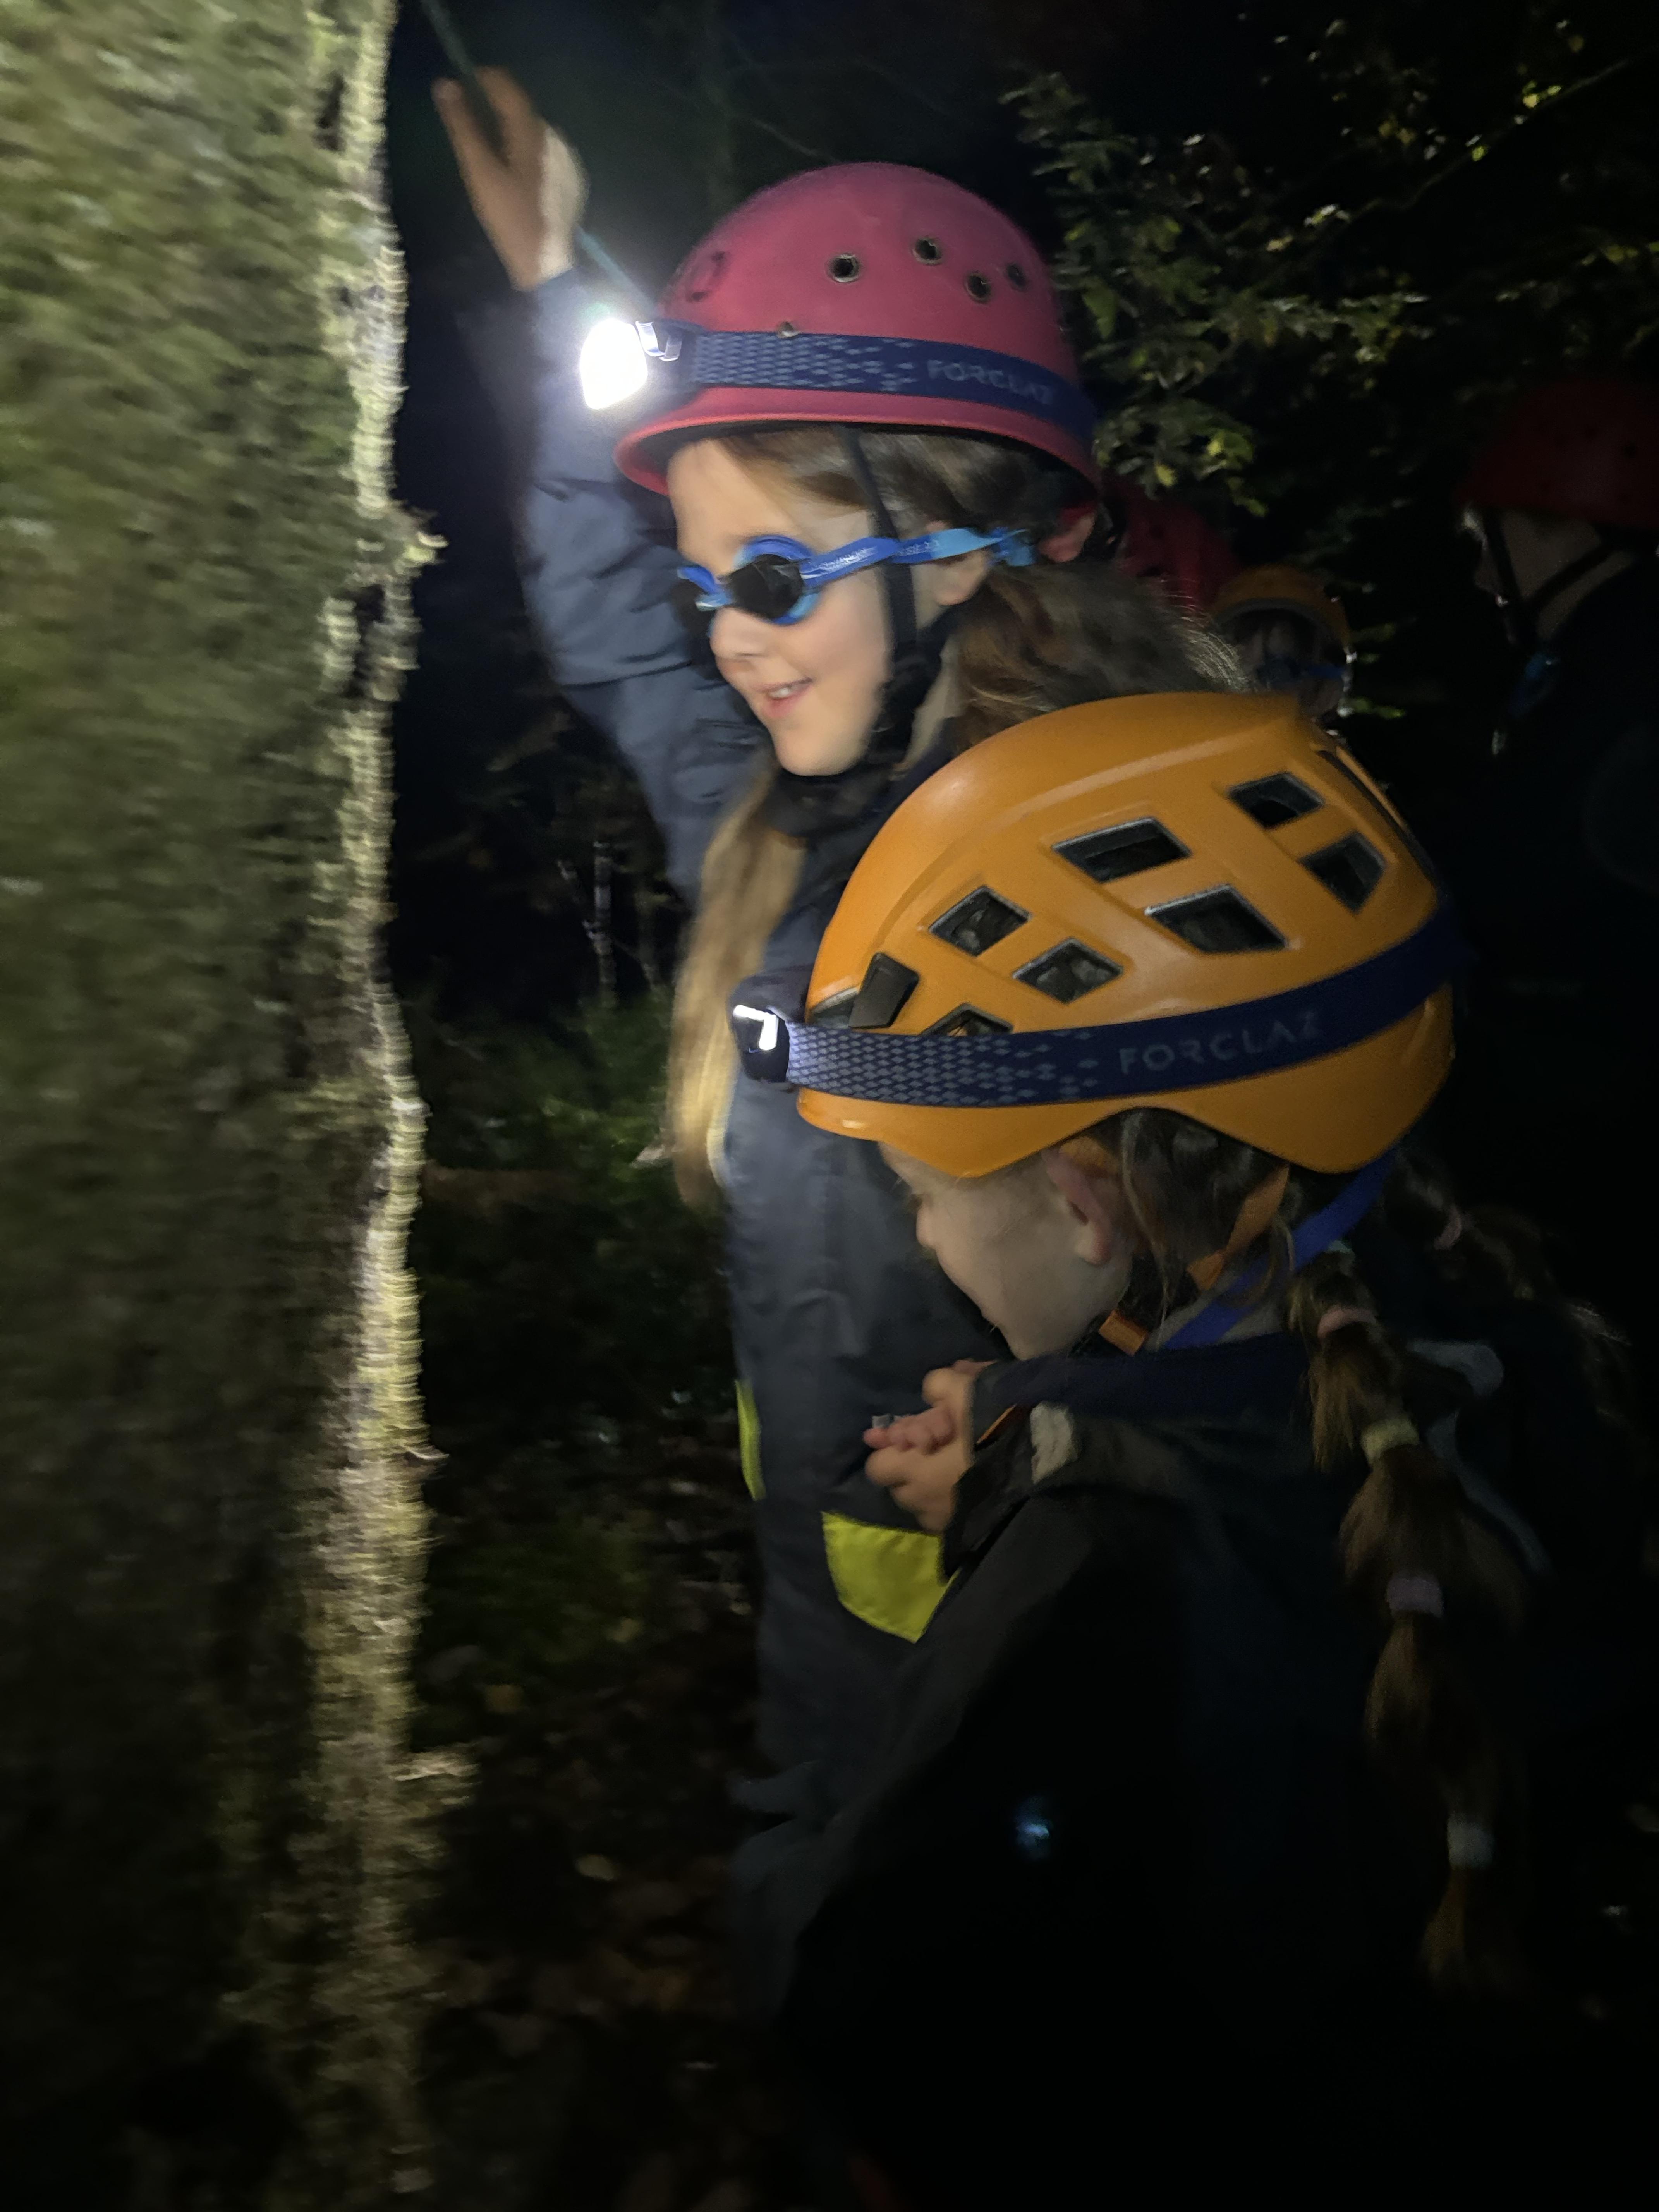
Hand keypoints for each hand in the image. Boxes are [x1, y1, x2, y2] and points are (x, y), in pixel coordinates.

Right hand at [433, 67, 586, 290]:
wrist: (546, 264)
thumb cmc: (510, 219)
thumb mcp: (480, 171)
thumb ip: (462, 126)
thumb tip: (445, 85)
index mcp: (532, 131)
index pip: (506, 85)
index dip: (481, 79)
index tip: (462, 86)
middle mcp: (554, 136)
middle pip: (520, 108)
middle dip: (495, 110)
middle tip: (472, 128)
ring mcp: (567, 157)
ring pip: (532, 130)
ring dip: (512, 133)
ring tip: (493, 156)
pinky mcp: (572, 176)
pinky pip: (545, 152)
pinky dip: (528, 153)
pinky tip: (517, 177)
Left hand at [864, 1363, 987, 1534]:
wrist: (1039, 1466)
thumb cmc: (991, 1428)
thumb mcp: (962, 1390)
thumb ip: (938, 1386)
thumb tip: (934, 1392)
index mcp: (912, 1469)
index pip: (877, 1466)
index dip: (891, 1450)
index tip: (911, 1438)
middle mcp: (922, 1501)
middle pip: (901, 1487)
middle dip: (913, 1469)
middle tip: (939, 1449)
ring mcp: (945, 1521)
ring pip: (926, 1504)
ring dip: (933, 1488)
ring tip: (958, 1469)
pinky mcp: (969, 1532)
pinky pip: (950, 1515)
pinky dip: (955, 1501)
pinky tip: (975, 1483)